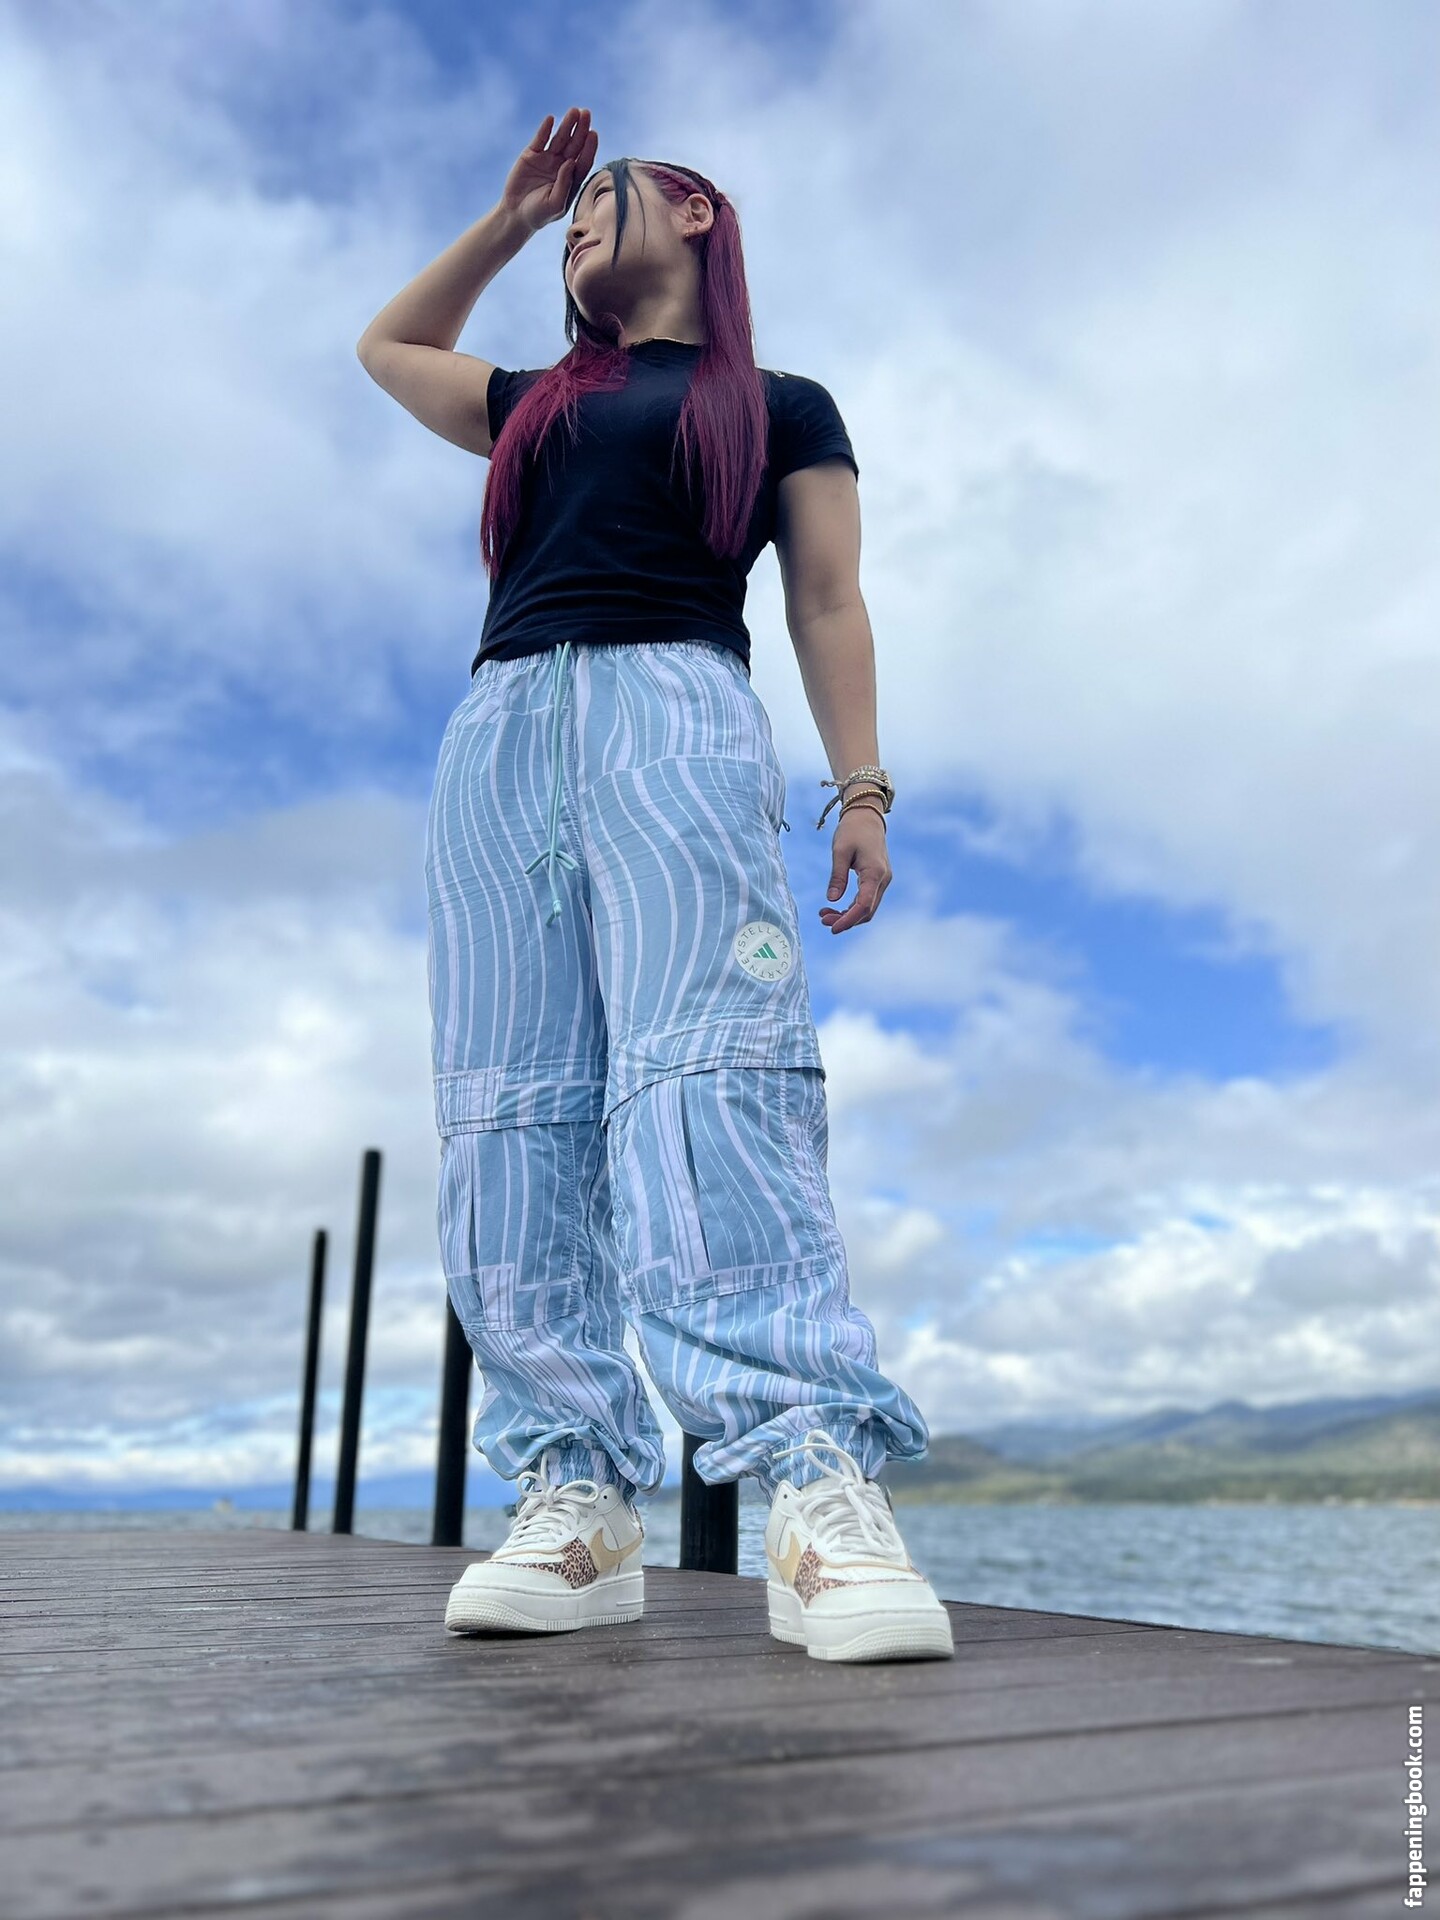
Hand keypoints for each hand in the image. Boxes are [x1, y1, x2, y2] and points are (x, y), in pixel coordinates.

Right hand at [501, 108, 598, 233]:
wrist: (516, 214)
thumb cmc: (539, 213)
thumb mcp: (555, 205)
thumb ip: (565, 185)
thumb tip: (571, 162)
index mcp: (572, 179)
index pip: (584, 160)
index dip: (589, 147)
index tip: (593, 134)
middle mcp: (562, 166)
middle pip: (575, 145)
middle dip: (581, 129)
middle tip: (586, 113)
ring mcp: (548, 159)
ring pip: (560, 138)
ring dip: (567, 125)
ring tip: (574, 111)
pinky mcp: (532, 154)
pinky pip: (540, 139)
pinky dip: (545, 129)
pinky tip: (551, 119)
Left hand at [819, 804, 890, 933]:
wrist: (867, 816)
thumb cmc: (852, 830)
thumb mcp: (840, 851)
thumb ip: (837, 876)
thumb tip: (832, 899)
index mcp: (875, 873)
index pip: (863, 905)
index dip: (848, 920)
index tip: (832, 928)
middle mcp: (883, 879)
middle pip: (867, 911)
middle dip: (845, 920)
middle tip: (823, 919)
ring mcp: (883, 880)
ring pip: (868, 908)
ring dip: (848, 915)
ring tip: (825, 914)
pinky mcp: (878, 879)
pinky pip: (867, 900)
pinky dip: (852, 907)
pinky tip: (835, 906)